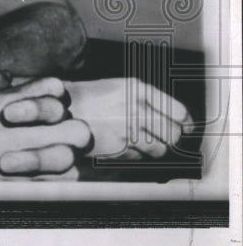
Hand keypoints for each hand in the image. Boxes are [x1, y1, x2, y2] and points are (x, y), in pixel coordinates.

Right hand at [0, 74, 91, 179]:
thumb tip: (0, 77)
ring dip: (66, 159)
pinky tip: (46, 181)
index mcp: (2, 105)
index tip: (47, 104)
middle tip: (63, 134)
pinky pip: (53, 189)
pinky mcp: (12, 190)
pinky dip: (56, 184)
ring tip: (57, 160)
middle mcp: (15, 133)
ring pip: (70, 162)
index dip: (54, 94)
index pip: (52, 89)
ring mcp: (16, 163)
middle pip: (74, 129)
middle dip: (72, 129)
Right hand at [64, 78, 193, 158]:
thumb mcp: (120, 87)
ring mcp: (126, 131)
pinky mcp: (117, 149)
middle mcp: (135, 109)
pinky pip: (140, 158)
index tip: (186, 126)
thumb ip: (148, 100)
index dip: (186, 122)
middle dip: (172, 138)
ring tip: (143, 142)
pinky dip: (138, 155)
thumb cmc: (91, 97)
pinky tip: (126, 145)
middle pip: (173, 134)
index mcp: (138, 90)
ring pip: (160, 150)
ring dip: (156, 149)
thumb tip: (178, 120)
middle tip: (166, 137)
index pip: (179, 112)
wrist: (60, 109)